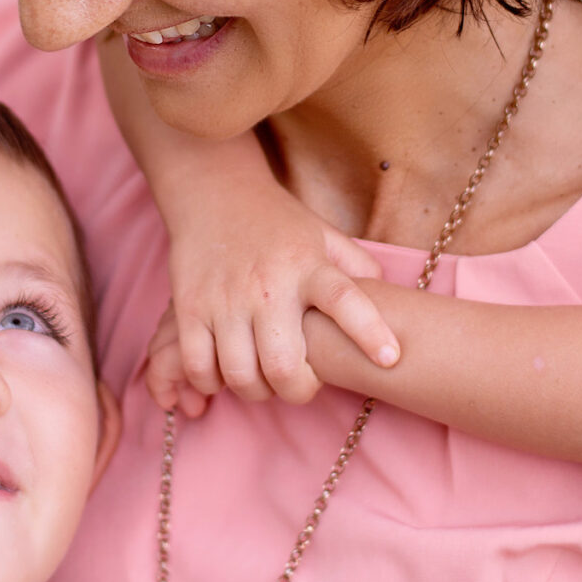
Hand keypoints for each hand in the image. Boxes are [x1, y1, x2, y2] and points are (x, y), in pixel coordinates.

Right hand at [148, 204, 397, 414]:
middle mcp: (268, 284)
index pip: (344, 298)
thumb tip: (392, 301)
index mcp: (308, 265)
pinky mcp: (189, 306)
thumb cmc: (279, 224)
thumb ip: (357, 268)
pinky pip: (198, 365)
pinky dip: (212, 382)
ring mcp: (225, 298)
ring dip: (256, 390)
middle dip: (297, 390)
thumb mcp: (324, 237)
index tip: (389, 357)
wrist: (215, 191)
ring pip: (240, 373)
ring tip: (264, 379)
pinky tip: (225, 373)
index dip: (369, 331)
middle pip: (284, 364)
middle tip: (301, 382)